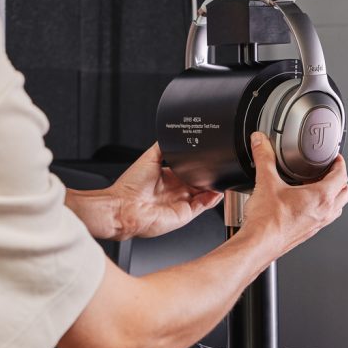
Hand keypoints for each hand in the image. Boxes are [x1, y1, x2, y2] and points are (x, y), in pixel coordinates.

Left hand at [107, 143, 223, 239]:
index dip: (201, 166)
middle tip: (219, 167)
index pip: (190, 171)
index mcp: (169, 178)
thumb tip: (172, 133)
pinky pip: (203, 206)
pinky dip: (213, 199)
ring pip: (205, 195)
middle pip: (200, 183)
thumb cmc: (130, 187)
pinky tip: (218, 190)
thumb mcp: (150, 158)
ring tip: (223, 177)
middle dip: (211, 176)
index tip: (210, 158)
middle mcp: (176, 191)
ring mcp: (181, 203)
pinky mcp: (184, 214)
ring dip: (215, 187)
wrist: (124, 207)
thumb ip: (164, 147)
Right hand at [240, 132, 347, 257]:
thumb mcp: (265, 181)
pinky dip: (321, 208)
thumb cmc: (267, 221)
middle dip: (340, 179)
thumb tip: (261, 142)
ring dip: (333, 196)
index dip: (340, 163)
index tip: (335, 157)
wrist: (259, 244)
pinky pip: (324, 218)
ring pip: (337, 208)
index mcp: (320, 197)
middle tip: (329, 170)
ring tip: (318, 186)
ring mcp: (317, 224)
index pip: (341, 175)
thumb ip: (264, 157)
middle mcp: (323, 212)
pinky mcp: (308, 233)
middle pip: (345, 192)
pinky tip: (304, 205)